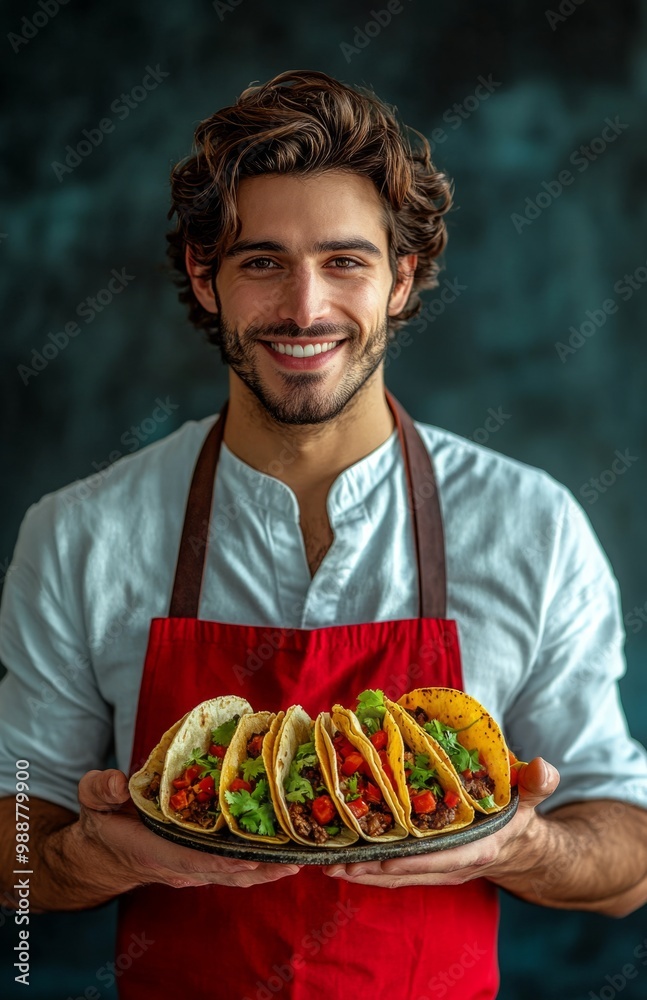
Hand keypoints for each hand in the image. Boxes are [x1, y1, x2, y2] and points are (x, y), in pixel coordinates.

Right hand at [76, 768, 299, 889]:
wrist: (103, 853)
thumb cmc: (103, 823)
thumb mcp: (93, 802)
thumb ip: (100, 790)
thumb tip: (117, 783)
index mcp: (154, 850)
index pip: (191, 859)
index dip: (221, 860)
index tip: (250, 859)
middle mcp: (179, 866)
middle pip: (225, 871)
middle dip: (259, 867)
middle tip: (294, 859)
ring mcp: (191, 869)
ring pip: (234, 874)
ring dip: (266, 870)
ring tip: (300, 859)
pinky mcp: (201, 866)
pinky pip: (233, 870)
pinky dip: (259, 867)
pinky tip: (283, 858)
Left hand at [322, 757, 558, 886]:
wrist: (525, 850)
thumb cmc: (520, 816)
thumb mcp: (529, 796)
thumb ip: (536, 783)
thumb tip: (544, 767)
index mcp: (477, 846)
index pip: (440, 857)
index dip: (411, 859)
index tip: (380, 860)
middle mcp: (453, 864)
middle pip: (408, 871)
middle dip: (372, 869)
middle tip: (334, 863)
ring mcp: (439, 869)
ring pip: (396, 876)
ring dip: (364, 872)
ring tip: (326, 865)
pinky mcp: (428, 866)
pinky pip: (396, 872)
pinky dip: (371, 869)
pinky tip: (343, 861)